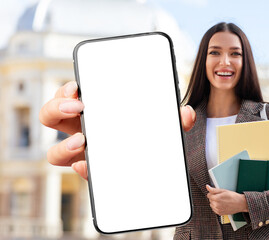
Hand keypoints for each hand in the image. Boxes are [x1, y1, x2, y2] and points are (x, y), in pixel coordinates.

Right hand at [39, 81, 195, 179]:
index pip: (69, 97)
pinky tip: (89, 165)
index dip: (65, 90)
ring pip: (55, 151)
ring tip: (83, 141)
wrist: (153, 168)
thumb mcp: (163, 126)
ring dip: (63, 146)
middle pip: (51, 116)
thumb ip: (175, 120)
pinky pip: (78, 172)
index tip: (77, 87)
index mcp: (95, 113)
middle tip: (79, 106)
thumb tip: (186, 113)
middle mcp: (83, 131)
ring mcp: (84, 154)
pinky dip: (80, 168)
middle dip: (56, 107)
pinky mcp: (91, 173)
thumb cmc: (150, 137)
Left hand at [206, 185, 247, 215]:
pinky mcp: (220, 213)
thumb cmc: (233, 196)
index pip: (208, 195)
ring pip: (212, 205)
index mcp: (216, 198)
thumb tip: (207, 187)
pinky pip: (214, 209)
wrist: (240, 204)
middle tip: (221, 197)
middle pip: (210, 200)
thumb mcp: (223, 191)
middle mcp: (216, 205)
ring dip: (215, 202)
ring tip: (222, 201)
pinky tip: (222, 205)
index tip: (217, 193)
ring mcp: (218, 210)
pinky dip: (217, 207)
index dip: (212, 193)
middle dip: (214, 198)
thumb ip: (214, 189)